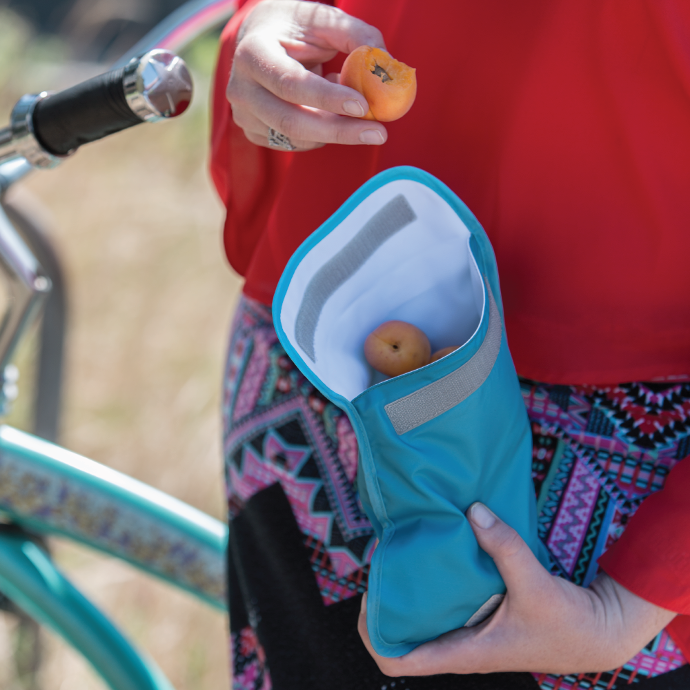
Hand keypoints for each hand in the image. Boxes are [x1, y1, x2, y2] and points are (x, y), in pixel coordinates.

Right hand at [227, 0, 388, 150]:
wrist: (259, 39)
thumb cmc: (294, 28)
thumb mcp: (322, 20)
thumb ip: (355, 35)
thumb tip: (384, 60)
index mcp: (253, 53)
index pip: (291, 83)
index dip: (328, 98)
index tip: (363, 106)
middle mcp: (241, 88)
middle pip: (292, 121)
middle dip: (339, 131)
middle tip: (379, 133)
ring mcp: (244, 115)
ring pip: (296, 138)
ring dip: (334, 130)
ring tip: (352, 108)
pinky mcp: (254, 132)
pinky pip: (295, 145)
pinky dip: (320, 135)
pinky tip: (328, 113)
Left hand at [359, 502, 676, 675]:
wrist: (598, 634)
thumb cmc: (568, 623)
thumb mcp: (536, 584)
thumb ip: (505, 547)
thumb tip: (473, 511)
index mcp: (464, 652)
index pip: (396, 660)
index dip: (372, 632)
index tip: (369, 595)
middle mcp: (459, 646)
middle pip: (399, 637)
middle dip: (382, 604)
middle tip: (382, 562)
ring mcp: (469, 634)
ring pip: (421, 621)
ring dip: (406, 592)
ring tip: (401, 553)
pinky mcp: (481, 619)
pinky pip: (444, 606)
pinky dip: (434, 584)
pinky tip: (436, 555)